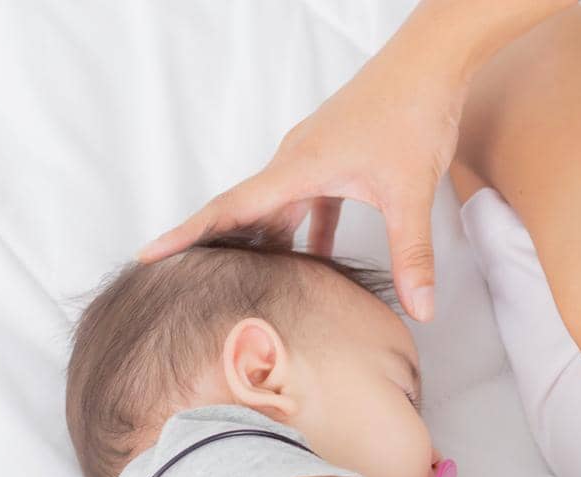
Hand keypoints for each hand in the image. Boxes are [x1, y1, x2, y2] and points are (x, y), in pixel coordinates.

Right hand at [137, 46, 465, 321]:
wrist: (431, 61)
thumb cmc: (413, 112)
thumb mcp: (411, 192)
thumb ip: (412, 255)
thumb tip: (421, 311)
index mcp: (297, 167)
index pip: (229, 209)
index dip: (187, 236)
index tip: (148, 256)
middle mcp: (295, 162)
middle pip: (243, 214)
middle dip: (216, 251)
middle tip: (188, 290)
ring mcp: (314, 159)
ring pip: (277, 210)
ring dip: (265, 246)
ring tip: (248, 289)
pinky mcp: (336, 157)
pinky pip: (309, 203)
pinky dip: (308, 234)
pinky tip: (318, 266)